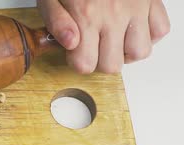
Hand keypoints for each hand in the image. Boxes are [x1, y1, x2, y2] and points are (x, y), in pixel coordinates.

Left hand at [37, 0, 169, 73]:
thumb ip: (56, 22)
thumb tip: (70, 44)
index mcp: (86, 17)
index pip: (85, 64)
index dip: (78, 61)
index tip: (76, 51)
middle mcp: (114, 16)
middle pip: (112, 65)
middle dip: (100, 60)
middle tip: (94, 46)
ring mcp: (136, 9)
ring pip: (140, 52)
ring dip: (126, 51)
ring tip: (114, 40)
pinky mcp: (152, 1)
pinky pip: (160, 30)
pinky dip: (148, 34)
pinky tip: (132, 28)